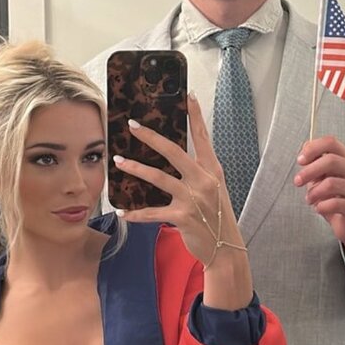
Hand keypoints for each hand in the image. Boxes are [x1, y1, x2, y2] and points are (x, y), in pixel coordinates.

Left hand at [111, 93, 241, 267]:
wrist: (225, 248)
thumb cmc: (217, 218)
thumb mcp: (214, 190)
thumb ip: (199, 173)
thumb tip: (178, 159)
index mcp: (212, 170)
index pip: (203, 137)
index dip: (196, 116)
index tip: (188, 96)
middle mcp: (203, 181)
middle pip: (174, 151)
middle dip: (151, 137)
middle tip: (133, 125)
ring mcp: (193, 199)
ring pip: (159, 178)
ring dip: (136, 168)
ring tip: (119, 161)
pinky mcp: (182, 217)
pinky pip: (153, 213)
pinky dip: (136, 214)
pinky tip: (122, 212)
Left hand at [293, 135, 344, 253]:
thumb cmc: (335, 199)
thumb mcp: (324, 178)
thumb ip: (316, 164)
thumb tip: (304, 152)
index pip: (331, 143)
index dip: (313, 148)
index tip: (300, 160)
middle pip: (331, 160)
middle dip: (309, 171)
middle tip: (297, 182)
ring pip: (331, 183)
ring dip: (313, 192)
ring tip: (310, 199)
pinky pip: (334, 203)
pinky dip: (321, 207)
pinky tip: (319, 209)